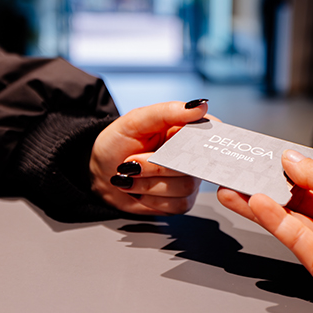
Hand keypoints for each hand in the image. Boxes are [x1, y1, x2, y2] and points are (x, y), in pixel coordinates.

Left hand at [90, 100, 208, 214]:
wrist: (100, 174)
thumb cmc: (116, 144)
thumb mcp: (134, 121)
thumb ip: (166, 112)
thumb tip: (200, 106)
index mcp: (185, 129)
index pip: (212, 131)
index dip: (205, 141)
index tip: (181, 147)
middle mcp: (192, 154)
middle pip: (195, 164)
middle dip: (156, 166)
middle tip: (132, 161)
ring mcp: (188, 179)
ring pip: (185, 187)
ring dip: (149, 183)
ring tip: (130, 175)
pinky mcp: (181, 200)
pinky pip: (179, 205)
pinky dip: (152, 199)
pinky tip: (139, 191)